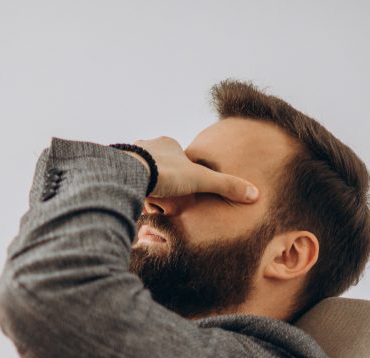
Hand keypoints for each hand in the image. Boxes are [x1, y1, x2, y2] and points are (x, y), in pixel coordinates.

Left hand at [126, 136, 258, 202]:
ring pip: (140, 173)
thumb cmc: (166, 174)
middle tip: (161, 197)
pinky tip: (130, 198)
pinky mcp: (115, 167)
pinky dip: (129, 188)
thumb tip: (254, 195)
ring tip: (145, 200)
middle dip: (161, 181)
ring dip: (144, 186)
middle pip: (158, 166)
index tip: (179, 189)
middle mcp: (148, 145)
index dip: (181, 176)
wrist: (131, 174)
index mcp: (168, 144)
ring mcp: (129, 155)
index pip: (178, 160)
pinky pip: (124, 179)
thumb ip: (225, 187)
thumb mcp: (201, 181)